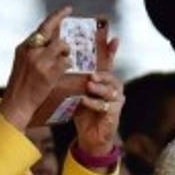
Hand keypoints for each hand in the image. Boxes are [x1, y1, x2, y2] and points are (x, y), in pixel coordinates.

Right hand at [0, 6, 74, 130]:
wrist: (16, 103)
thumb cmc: (21, 85)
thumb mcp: (22, 62)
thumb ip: (34, 50)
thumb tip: (49, 41)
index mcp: (23, 47)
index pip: (42, 27)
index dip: (56, 16)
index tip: (67, 9)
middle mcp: (30, 51)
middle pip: (51, 31)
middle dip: (62, 24)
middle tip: (70, 19)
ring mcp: (39, 61)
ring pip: (61, 46)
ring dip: (67, 52)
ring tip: (65, 59)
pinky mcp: (48, 73)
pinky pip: (66, 62)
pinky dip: (67, 65)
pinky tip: (63, 71)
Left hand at [73, 21, 123, 156]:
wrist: (91, 136)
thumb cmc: (84, 111)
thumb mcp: (77, 91)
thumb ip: (74, 77)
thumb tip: (59, 59)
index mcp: (104, 80)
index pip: (108, 63)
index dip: (111, 51)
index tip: (113, 38)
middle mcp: (113, 88)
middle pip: (111, 76)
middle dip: (103, 73)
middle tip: (92, 73)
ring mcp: (116, 101)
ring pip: (111, 90)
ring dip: (99, 88)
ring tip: (89, 85)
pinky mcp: (114, 114)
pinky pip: (106, 106)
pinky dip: (94, 103)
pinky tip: (84, 100)